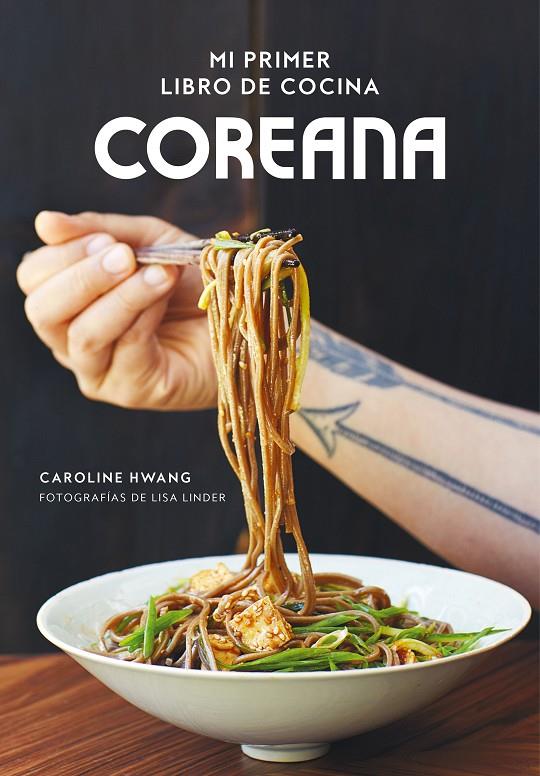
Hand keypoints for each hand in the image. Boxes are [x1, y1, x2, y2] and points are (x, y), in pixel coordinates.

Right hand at [17, 211, 216, 409]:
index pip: (33, 280)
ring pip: (84, 335)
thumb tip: (44, 222)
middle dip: (82, 277)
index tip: (108, 240)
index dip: (62, 255)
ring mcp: (99, 372)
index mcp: (68, 303)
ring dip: (122, 296)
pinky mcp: (132, 391)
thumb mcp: (149, 241)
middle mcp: (72, 342)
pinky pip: (126, 351)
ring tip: (159, 273)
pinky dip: (146, 315)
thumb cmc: (191, 283)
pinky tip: (166, 293)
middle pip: (43, 311)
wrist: (242, 321)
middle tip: (124, 256)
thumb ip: (100, 231)